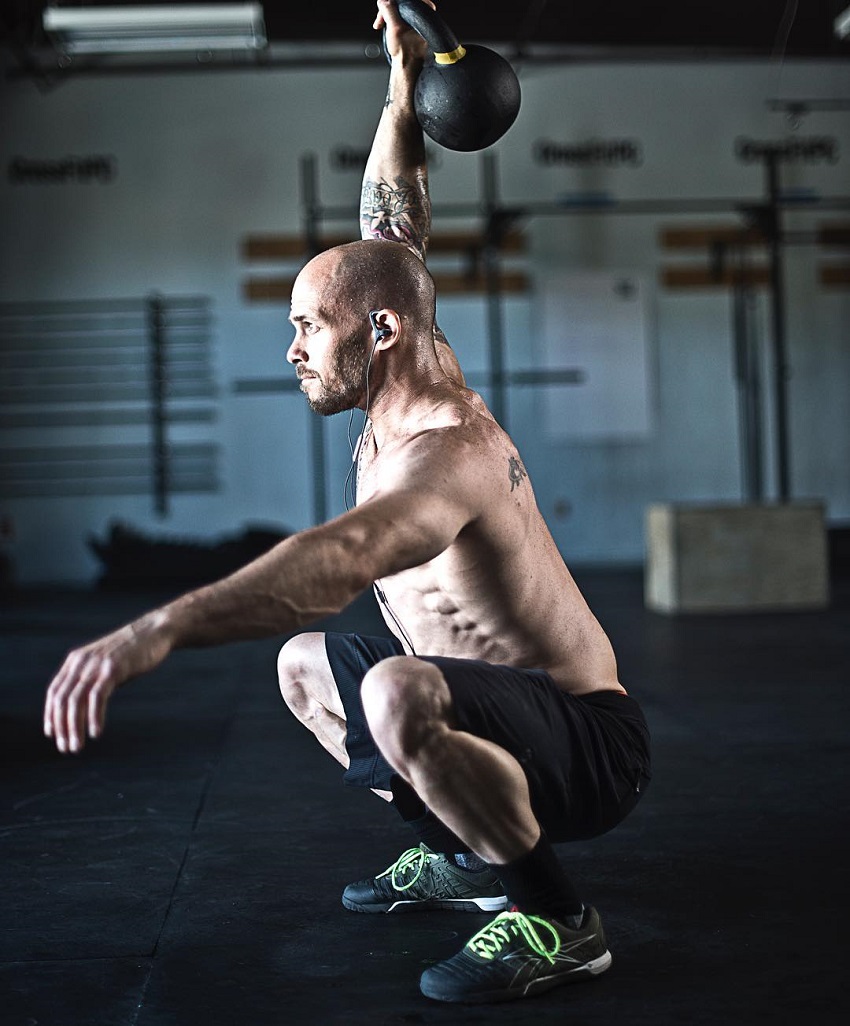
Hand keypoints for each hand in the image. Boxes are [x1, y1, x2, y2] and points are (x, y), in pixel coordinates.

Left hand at [43, 613, 172, 752]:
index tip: (53, 735)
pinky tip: (96, 732)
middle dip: (61, 727)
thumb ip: (91, 680)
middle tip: (66, 748)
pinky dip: (94, 717)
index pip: (55, 691)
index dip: (50, 715)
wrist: (154, 631)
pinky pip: (97, 697)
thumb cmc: (131, 652)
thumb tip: (82, 707)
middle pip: (62, 699)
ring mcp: (97, 664)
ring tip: (77, 746)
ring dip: (74, 727)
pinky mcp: (113, 668)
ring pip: (76, 700)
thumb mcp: (104, 664)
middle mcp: (82, 662)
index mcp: (76, 660)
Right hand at [373, 0, 435, 62]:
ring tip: (381, 26)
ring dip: (388, 17)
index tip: (384, 9)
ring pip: (400, 11)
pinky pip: (401, 18)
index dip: (392, 3)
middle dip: (388, 11)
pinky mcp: (414, 29)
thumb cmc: (405, 53)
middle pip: (402, 5)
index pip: (405, 1)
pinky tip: (388, 29)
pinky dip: (392, 22)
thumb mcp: (394, 28)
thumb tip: (383, 0)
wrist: (407, 69)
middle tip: (380, 21)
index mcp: (423, 15)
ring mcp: (418, 23)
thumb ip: (389, 11)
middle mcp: (423, 17)